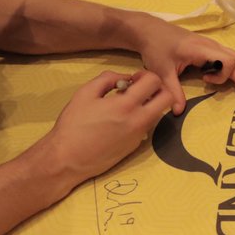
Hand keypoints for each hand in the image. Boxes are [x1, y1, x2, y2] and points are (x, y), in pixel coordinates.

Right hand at [33, 70, 171, 183]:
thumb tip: (125, 78)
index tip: (133, 79)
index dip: (146, 75)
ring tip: (127, 105)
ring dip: (149, 104)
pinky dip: (140, 118)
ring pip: (158, 113)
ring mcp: (139, 136)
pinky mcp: (135, 146)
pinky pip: (146, 127)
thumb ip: (108, 79)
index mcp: (126, 105)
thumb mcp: (85, 93)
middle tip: (139, 89)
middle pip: (167, 99)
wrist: (67, 159)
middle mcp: (139, 121)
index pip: (155, 82)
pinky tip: (120, 120)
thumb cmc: (73, 125)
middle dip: (157, 89)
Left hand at [128, 16, 234, 112]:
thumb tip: (178, 112)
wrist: (150, 30)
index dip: (222, 76)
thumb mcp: (161, 71)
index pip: (226, 61)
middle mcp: (212, 46)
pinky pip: (234, 56)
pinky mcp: (212, 48)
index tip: (206, 81)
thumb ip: (172, 91)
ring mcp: (214, 46)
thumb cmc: (156, 48)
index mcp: (201, 49)